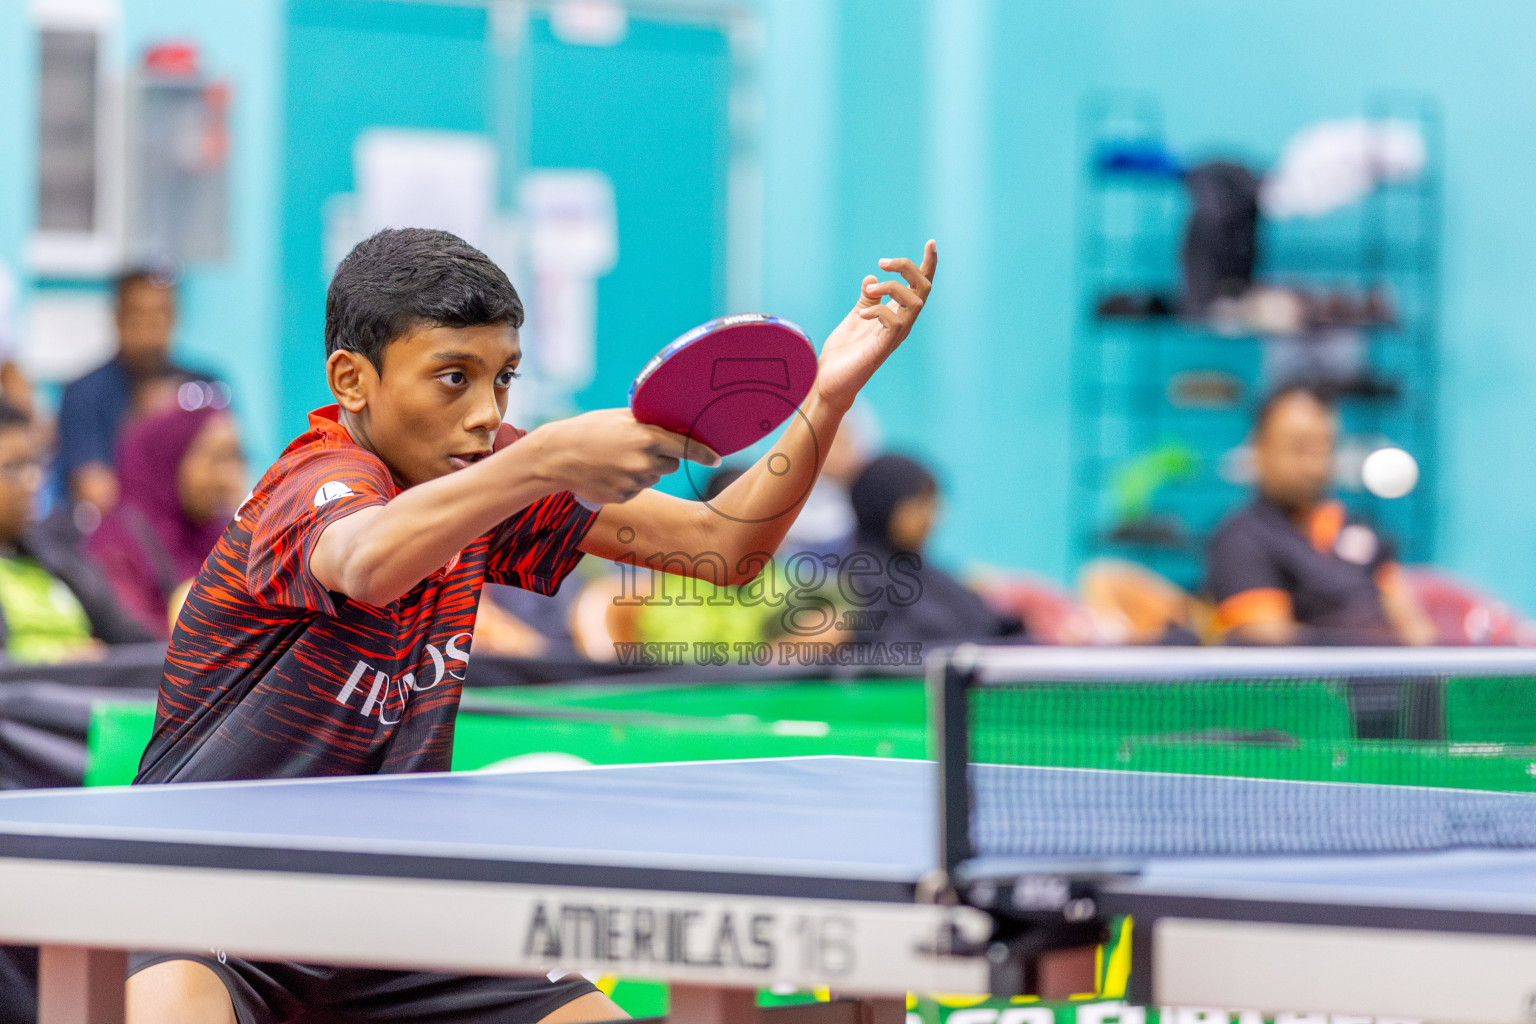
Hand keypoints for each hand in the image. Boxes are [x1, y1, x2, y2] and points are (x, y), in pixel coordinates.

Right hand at [525, 409, 719, 504]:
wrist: (556, 456)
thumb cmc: (588, 430)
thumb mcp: (619, 418)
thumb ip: (648, 423)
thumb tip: (673, 425)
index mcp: (647, 438)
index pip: (687, 447)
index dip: (704, 454)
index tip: (717, 460)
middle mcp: (644, 462)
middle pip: (671, 465)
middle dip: (663, 458)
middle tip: (639, 449)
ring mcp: (633, 482)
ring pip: (654, 478)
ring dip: (644, 470)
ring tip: (617, 459)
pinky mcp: (623, 497)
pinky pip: (637, 490)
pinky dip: (629, 483)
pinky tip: (609, 472)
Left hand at [815, 240, 937, 410]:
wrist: (829, 382)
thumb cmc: (844, 353)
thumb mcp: (855, 317)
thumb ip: (866, 299)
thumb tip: (871, 278)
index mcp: (896, 315)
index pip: (919, 287)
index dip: (927, 264)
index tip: (931, 242)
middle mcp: (902, 325)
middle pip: (923, 289)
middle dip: (908, 268)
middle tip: (882, 262)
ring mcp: (894, 337)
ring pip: (914, 303)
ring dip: (892, 288)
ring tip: (871, 288)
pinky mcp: (882, 349)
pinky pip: (895, 323)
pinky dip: (879, 310)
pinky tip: (862, 313)